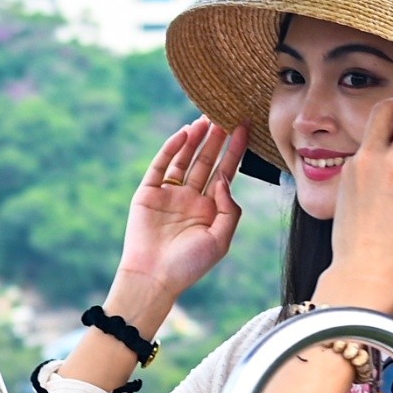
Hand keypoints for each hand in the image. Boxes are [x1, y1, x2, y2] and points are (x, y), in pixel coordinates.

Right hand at [114, 118, 245, 304]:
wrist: (154, 278)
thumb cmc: (189, 265)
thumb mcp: (220, 240)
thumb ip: (229, 209)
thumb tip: (224, 179)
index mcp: (209, 209)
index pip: (225, 173)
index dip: (235, 151)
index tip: (245, 128)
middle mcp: (190, 198)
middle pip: (206, 161)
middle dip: (216, 139)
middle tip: (226, 114)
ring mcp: (168, 195)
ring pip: (184, 159)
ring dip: (195, 139)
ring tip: (205, 118)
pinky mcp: (148, 194)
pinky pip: (160, 166)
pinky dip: (171, 149)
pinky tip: (183, 134)